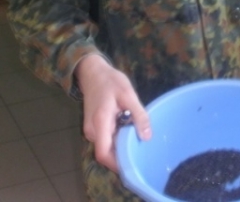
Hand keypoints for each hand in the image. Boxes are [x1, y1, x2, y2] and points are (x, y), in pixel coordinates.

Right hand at [75, 54, 150, 172]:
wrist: (93, 73)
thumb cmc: (110, 81)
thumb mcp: (128, 94)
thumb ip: (138, 115)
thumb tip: (147, 137)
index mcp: (100, 123)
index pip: (103, 153)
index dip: (117, 164)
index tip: (134, 166)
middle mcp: (92, 131)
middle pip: (106, 152)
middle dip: (123, 156)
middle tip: (143, 154)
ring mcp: (91, 130)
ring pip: (107, 146)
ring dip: (121, 147)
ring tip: (140, 143)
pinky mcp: (94, 127)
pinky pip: (106, 139)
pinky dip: (118, 139)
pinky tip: (131, 133)